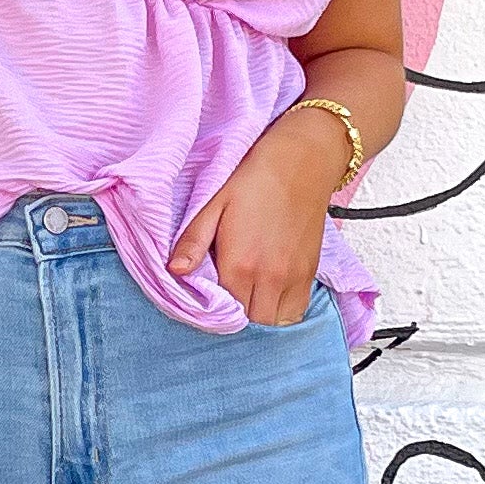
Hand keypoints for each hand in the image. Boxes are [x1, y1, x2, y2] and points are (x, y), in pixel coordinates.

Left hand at [170, 107, 346, 325]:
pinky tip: (269, 293)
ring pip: (274, 322)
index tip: (208, 294)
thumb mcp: (213, 203)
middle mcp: (269, 277)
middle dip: (236, 315)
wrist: (302, 160)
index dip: (213, 307)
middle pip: (250, 323)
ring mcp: (293, 277)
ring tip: (248, 296)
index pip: (224, 311)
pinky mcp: (310, 272)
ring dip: (259, 315)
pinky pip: (297, 311)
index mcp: (240, 263)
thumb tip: (174, 271)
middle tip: (227, 295)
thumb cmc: (255, 177)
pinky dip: (282, 311)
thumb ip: (193, 241)